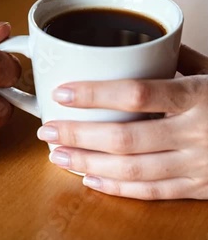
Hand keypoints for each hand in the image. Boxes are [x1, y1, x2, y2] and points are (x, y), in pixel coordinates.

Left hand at [37, 45, 207, 199]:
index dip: (96, 94)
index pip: (138, 93)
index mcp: (200, 95)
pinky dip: (117, 188)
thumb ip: (184, 60)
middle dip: (79, 134)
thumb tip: (150, 47)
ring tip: (58, 154)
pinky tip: (90, 179)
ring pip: (133, 169)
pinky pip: (153, 192)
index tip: (62, 92)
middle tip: (47, 129)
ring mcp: (198, 164)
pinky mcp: (200, 188)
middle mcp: (197, 132)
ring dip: (88, 162)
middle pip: (126, 136)